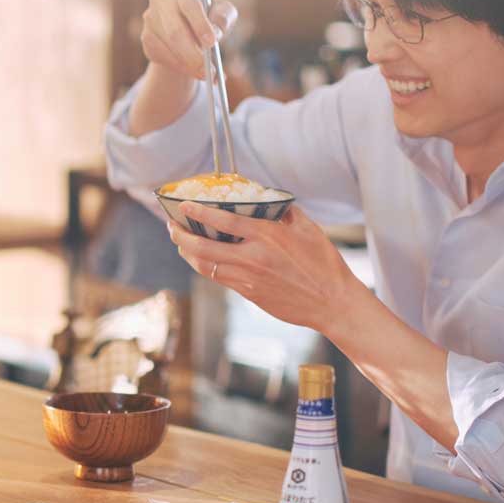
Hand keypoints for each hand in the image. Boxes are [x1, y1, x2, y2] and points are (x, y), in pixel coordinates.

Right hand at [141, 0, 238, 82]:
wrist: (188, 28)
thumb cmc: (209, 15)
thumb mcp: (222, 12)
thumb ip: (224, 16)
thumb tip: (216, 31)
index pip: (189, 2)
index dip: (200, 23)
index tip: (212, 42)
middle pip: (175, 29)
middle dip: (194, 52)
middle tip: (210, 70)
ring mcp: (149, 17)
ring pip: (169, 46)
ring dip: (190, 64)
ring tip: (209, 74)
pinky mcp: (146, 38)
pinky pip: (163, 57)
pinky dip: (181, 67)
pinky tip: (194, 70)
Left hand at [168, 203, 362, 330]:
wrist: (331, 302)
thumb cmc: (324, 263)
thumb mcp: (308, 228)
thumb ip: (284, 212)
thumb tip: (268, 200)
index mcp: (266, 236)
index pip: (222, 221)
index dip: (197, 212)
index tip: (183, 205)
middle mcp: (252, 258)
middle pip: (202, 246)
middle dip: (180, 236)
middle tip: (171, 226)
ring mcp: (248, 279)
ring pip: (204, 265)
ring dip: (187, 252)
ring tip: (180, 242)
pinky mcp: (248, 294)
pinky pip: (218, 278)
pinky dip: (204, 266)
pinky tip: (201, 259)